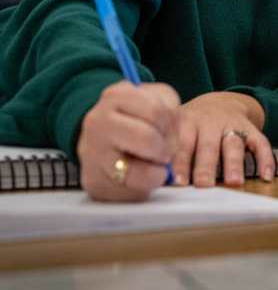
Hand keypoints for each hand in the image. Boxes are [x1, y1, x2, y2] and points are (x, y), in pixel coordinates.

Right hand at [77, 80, 180, 201]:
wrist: (98, 137)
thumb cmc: (133, 117)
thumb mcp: (153, 98)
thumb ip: (169, 110)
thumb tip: (174, 139)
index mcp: (115, 96)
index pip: (157, 111)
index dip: (171, 124)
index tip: (167, 130)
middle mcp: (98, 122)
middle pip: (148, 139)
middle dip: (165, 149)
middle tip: (164, 152)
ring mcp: (92, 153)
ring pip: (140, 172)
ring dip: (157, 173)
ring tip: (155, 167)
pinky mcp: (93, 183)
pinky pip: (130, 193)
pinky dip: (143, 188)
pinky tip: (141, 178)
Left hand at [172, 91, 274, 187]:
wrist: (220, 102)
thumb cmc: (191, 126)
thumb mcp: (176, 128)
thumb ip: (169, 150)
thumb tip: (157, 178)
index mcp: (188, 121)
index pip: (183, 142)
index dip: (180, 162)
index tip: (179, 182)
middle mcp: (210, 122)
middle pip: (208, 144)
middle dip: (205, 165)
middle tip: (204, 185)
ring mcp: (232, 124)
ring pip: (233, 143)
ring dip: (233, 163)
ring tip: (234, 182)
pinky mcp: (250, 128)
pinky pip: (261, 142)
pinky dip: (265, 159)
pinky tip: (266, 176)